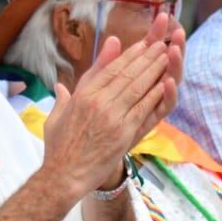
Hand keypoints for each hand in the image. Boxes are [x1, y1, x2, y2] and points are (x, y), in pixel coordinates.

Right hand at [42, 13, 176, 195]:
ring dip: (154, 70)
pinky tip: (165, 84)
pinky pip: (142, 108)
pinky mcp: (123, 132)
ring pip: (137, 87)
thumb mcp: (55, 117)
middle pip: (126, 73)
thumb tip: (60, 86)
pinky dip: (155, 94)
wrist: (63, 176)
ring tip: (166, 57)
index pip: (109, 69)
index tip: (141, 45)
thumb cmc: (58, 149)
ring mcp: (112, 116)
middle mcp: (97, 102)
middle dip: (145, 57)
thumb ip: (62, 99)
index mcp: (82, 96)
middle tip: (160, 45)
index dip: (128, 55)